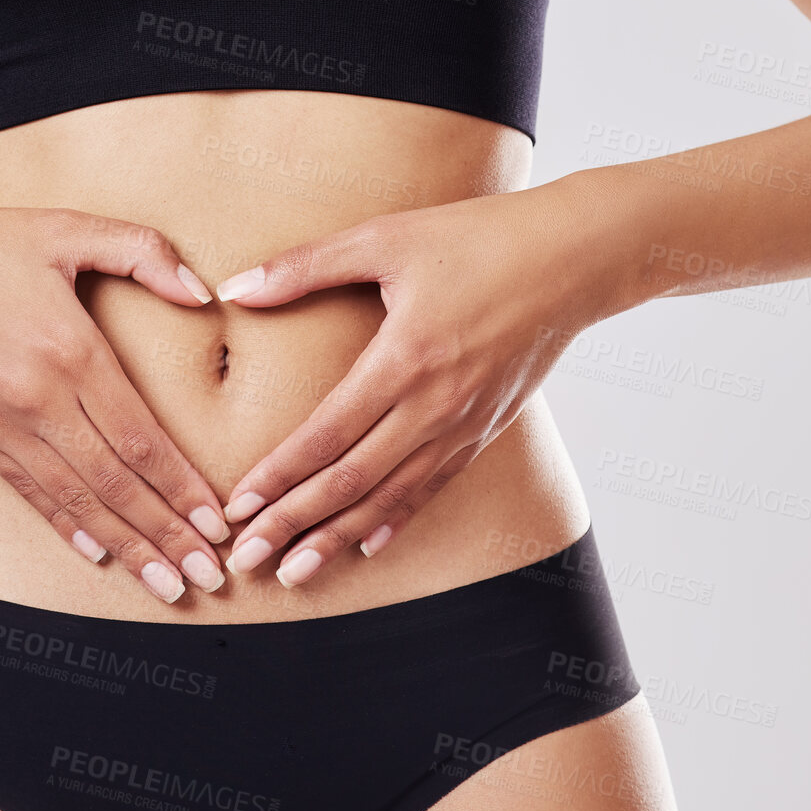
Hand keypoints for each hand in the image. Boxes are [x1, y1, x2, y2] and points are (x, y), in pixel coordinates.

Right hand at [0, 196, 232, 602]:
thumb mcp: (65, 228)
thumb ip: (142, 251)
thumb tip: (202, 292)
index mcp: (71, 352)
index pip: (141, 440)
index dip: (183, 488)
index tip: (217, 523)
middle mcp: (39, 402)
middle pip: (117, 484)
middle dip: (168, 535)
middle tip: (210, 575)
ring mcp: (3, 427)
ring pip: (77, 502)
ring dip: (127, 548)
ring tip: (167, 584)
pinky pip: (30, 494)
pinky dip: (67, 528)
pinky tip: (99, 554)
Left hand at [211, 181, 624, 586]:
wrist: (575, 257)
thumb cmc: (477, 237)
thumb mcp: (385, 238)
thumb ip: (305, 266)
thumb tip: (234, 287)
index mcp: (404, 358)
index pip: (326, 435)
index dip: (278, 476)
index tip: (238, 507)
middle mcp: (435, 405)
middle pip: (351, 481)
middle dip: (293, 524)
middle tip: (248, 559)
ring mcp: (464, 424)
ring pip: (390, 497)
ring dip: (337, 538)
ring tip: (295, 573)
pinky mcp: (486, 429)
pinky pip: (432, 487)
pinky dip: (394, 519)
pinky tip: (366, 545)